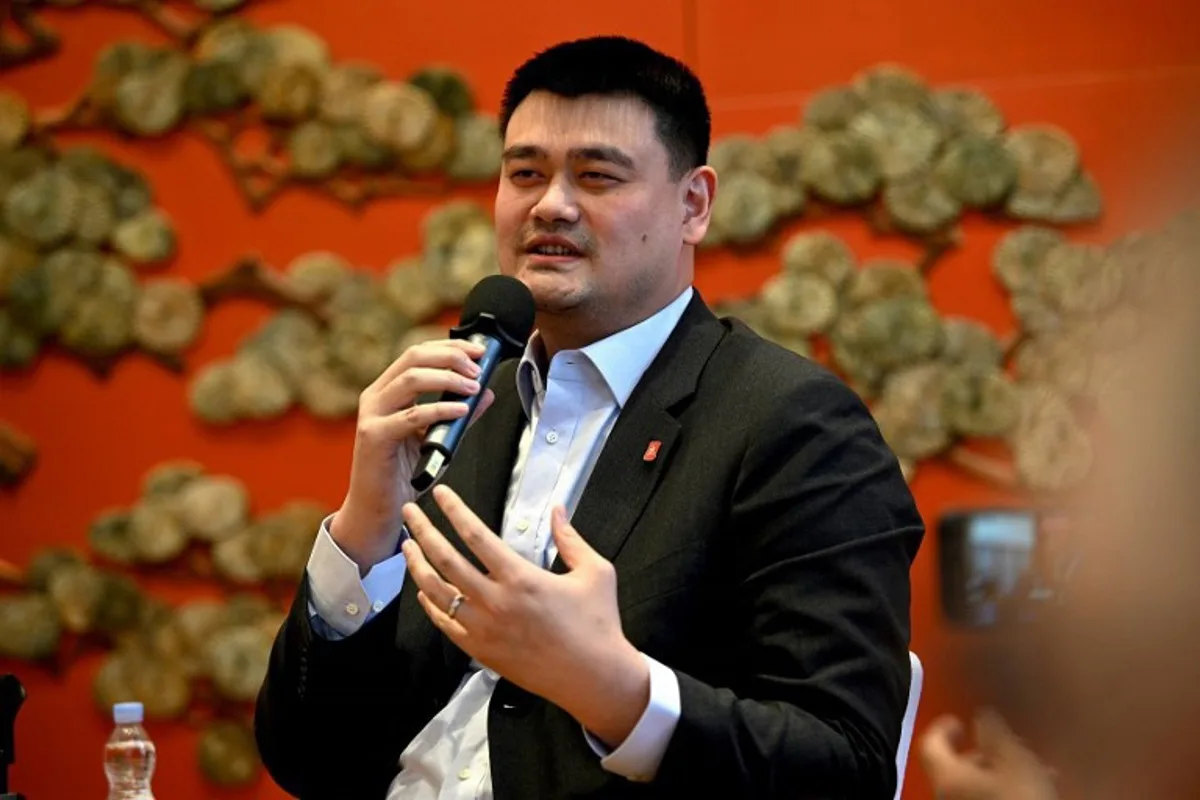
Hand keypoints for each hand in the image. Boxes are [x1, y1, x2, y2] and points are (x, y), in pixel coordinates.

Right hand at [332, 341, 494, 571]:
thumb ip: (459, 414)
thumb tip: (485, 393)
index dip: (449, 346)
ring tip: (473, 386)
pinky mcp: (374, 436)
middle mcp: (376, 396)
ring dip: (448, 378)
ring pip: (411, 379)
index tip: (478, 350)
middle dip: (451, 357)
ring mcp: (372, 414)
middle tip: (478, 367)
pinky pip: (412, 415)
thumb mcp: (436, 437)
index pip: (417, 353)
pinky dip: (440, 409)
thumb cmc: (402, 473)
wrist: (377, 508)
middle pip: (413, 357)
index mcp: (387, 390)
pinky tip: (460, 410)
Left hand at [400, 485, 649, 746]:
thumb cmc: (599, 622)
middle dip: (423, 531)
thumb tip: (557, 509)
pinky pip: (445, 623)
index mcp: (521, 578)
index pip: (476, 536)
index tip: (440, 493)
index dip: (455, 511)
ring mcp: (483, 629)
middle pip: (446, 559)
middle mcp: (495, 601)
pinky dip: (430, 603)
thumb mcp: (595, 572)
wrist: (594, 678)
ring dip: (418, 566)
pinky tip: (423, 588)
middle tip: (409, 512)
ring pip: (438, 592)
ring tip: (407, 546)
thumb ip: (571, 539)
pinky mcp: (480, 651)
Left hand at [920, 710, 1058, 799]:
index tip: (959, 721)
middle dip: (988, 753)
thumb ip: (995, 734)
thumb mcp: (1015, 762)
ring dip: (1002, 773)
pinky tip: (1034, 792)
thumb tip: (981, 715)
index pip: (930, 744)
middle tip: (1015, 746)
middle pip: (958, 767)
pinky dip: (1003, 791)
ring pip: (976, 786)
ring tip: (1037, 771)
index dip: (942, 728)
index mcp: (947, 776)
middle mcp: (946, 796)